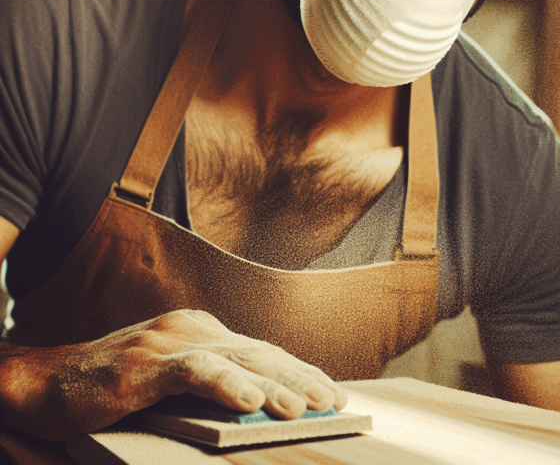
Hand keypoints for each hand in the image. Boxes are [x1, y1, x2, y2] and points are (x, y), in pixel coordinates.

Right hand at [0, 309, 346, 439]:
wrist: (47, 381)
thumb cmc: (112, 386)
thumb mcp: (171, 382)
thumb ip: (211, 384)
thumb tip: (259, 406)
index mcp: (203, 331)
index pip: (262, 351)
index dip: (299, 370)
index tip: (330, 392)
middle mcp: (194, 329)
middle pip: (260, 352)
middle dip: (301, 378)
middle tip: (334, 402)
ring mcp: (171, 342)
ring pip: (237, 360)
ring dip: (275, 384)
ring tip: (306, 408)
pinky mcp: (147, 362)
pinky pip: (195, 370)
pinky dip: (226, 384)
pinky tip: (250, 400)